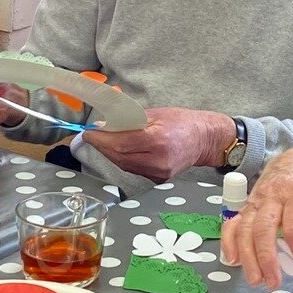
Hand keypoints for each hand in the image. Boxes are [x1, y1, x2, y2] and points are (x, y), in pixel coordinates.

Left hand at [85, 107, 233, 183]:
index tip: (88, 133)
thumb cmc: (181, 122)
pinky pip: (133, 169)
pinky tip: (119, 151)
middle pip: (119, 157)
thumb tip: (104, 124)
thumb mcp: (155, 114)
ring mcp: (159, 173)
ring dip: (110, 154)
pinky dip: (123, 160)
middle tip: (91, 137)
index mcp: (158, 140)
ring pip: (124, 165)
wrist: (204, 139)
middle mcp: (158, 160)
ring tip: (103, 142)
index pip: (121, 143)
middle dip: (102, 147)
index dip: (100, 139)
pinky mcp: (159, 179)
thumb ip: (129, 120)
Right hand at [221, 142, 292, 286]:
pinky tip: (233, 261)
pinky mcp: (244, 206)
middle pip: (264, 229)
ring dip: (248, 258)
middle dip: (267, 259)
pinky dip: (229, 243)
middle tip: (273, 283)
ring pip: (245, 229)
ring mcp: (255, 200)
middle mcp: (273, 195)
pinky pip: (231, 224)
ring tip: (256, 280)